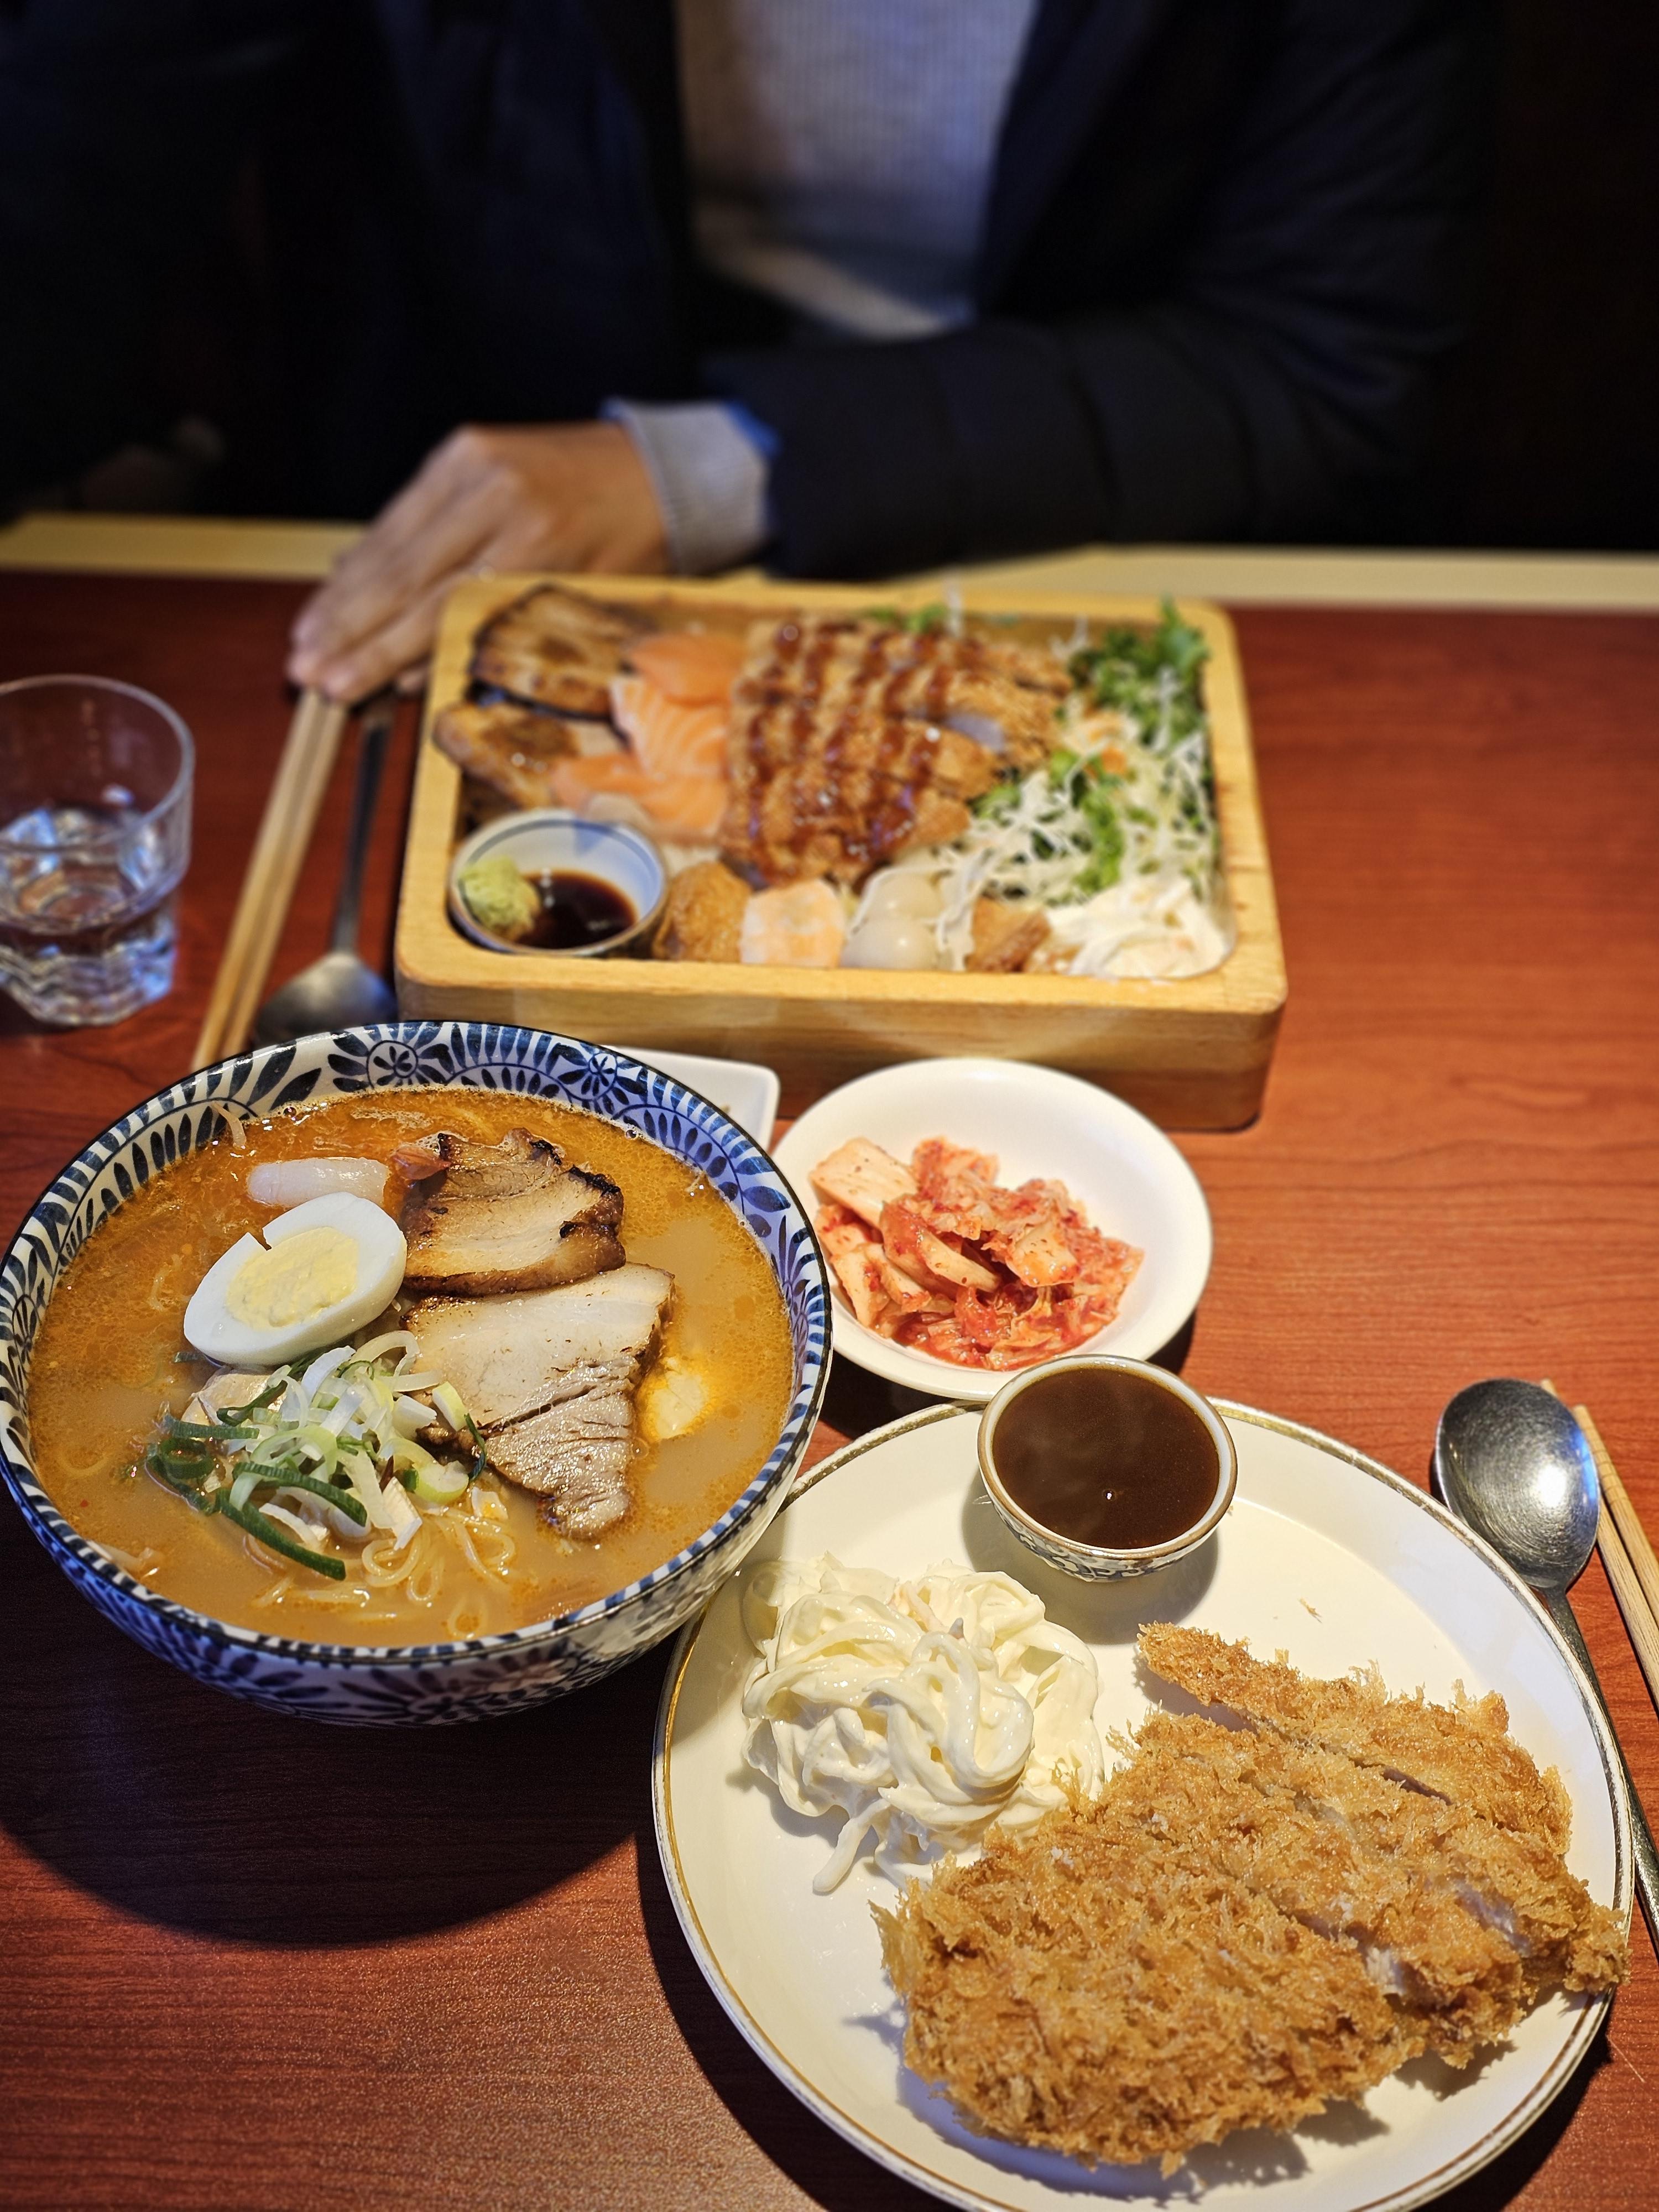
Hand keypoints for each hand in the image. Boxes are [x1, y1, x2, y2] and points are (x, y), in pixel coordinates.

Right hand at [286, 421, 668, 701]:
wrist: (664, 467)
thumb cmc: (634, 546)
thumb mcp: (584, 600)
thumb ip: (500, 632)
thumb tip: (413, 675)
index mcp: (536, 542)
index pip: (437, 608)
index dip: (381, 653)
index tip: (338, 685)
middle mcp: (496, 497)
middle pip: (402, 576)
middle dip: (346, 629)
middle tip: (302, 670)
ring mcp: (473, 466)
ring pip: (391, 540)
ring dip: (341, 594)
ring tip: (304, 639)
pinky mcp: (461, 449)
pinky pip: (401, 511)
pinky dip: (366, 552)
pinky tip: (335, 587)